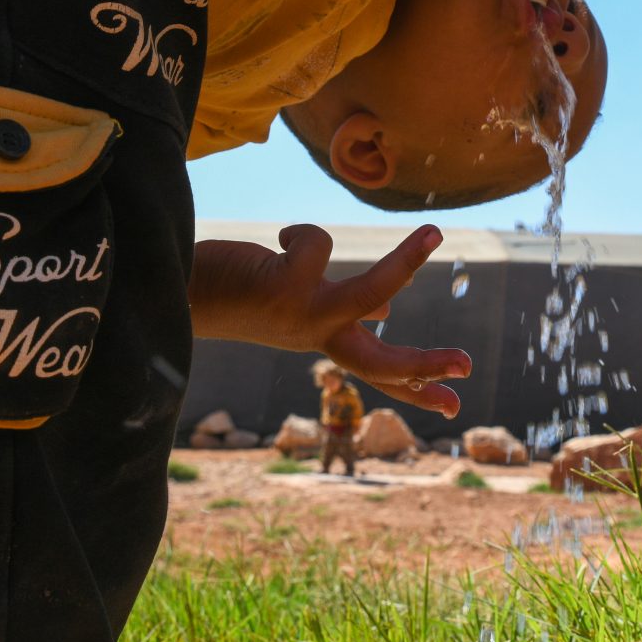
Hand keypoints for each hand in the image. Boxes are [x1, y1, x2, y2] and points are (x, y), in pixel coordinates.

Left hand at [188, 225, 470, 415]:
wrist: (174, 287)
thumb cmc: (236, 289)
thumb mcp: (296, 303)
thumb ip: (341, 310)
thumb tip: (389, 310)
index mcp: (320, 340)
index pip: (376, 371)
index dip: (417, 388)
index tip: (455, 408)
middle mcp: (312, 337)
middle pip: (378, 362)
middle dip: (423, 364)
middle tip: (468, 365)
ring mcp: (299, 317)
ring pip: (369, 295)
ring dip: (405, 265)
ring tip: (435, 232)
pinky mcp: (284, 289)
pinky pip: (318, 246)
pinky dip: (304, 233)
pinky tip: (280, 238)